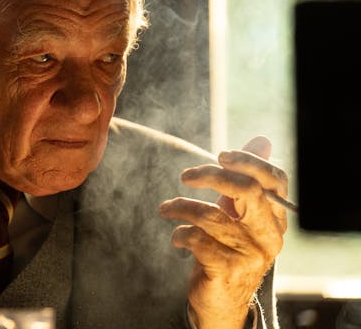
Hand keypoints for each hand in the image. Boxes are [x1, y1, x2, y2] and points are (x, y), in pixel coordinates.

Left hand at [159, 136, 287, 328]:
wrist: (221, 301)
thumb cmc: (227, 249)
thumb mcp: (237, 213)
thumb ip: (244, 179)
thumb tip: (262, 139)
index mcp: (275, 219)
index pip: (275, 180)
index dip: (249, 161)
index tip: (221, 155)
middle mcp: (269, 236)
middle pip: (247, 190)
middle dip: (212, 175)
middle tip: (186, 175)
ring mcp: (250, 254)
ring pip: (211, 214)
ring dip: (180, 207)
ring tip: (166, 208)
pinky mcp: (227, 270)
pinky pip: (196, 238)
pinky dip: (179, 232)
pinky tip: (177, 237)